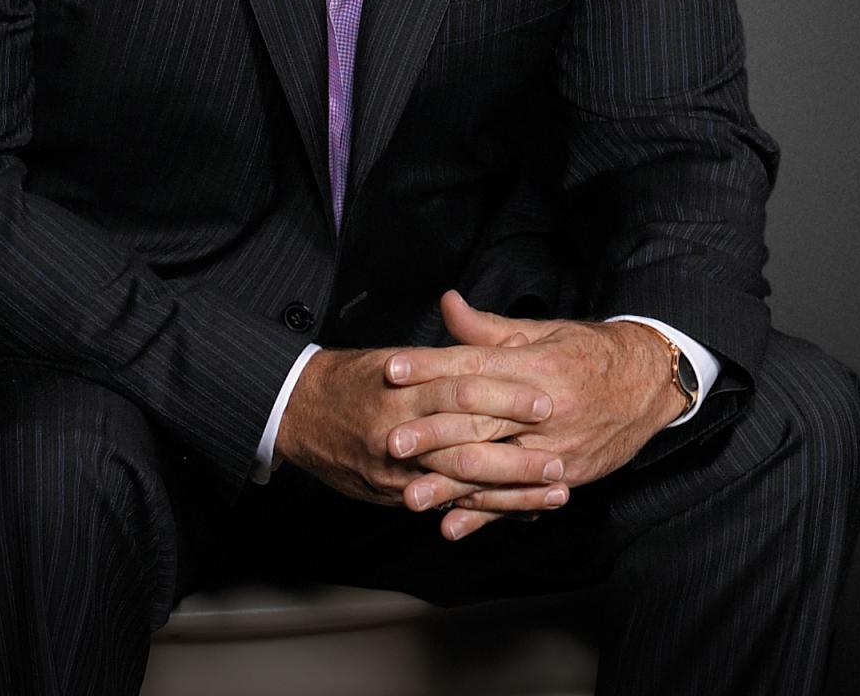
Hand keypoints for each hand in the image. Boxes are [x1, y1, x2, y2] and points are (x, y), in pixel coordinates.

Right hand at [274, 343, 563, 511]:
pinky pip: (444, 504)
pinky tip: (517, 514)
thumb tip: (494, 345)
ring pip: (462, 480)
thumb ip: (446, 356)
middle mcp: (400, 425)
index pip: (464, 386)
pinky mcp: (392, 492)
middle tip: (561, 456)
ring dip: (511, 489)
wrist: (298, 409)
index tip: (545, 400)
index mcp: (406, 383)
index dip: (507, 394)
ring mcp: (395, 466)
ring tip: (553, 492)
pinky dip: (483, 510)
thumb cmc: (353, 377)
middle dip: (517, 452)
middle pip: (468, 439)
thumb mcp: (398, 355)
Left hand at [385, 291, 685, 538]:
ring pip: (497, 468)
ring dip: (451, 483)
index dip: (431, 367)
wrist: (649, 383)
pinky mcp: (566, 477)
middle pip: (481, 420)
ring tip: (410, 494)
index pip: (474, 365)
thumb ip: (488, 327)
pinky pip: (520, 499)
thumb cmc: (588, 352)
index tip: (392, 370)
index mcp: (536, 365)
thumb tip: (446, 303)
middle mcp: (545, 408)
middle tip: (391, 441)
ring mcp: (557, 447)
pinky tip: (453, 525)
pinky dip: (485, 514)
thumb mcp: (541, 331)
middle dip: (432, 432)